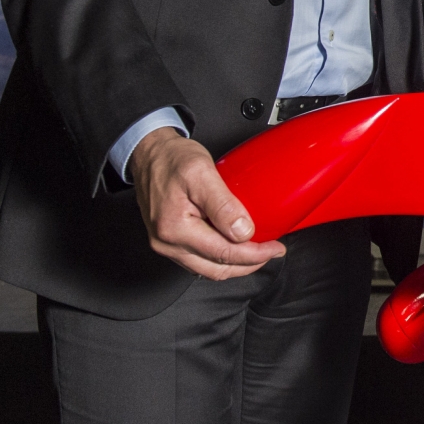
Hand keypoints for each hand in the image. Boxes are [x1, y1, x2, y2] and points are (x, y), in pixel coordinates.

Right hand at [127, 128, 286, 279]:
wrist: (149, 154)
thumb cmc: (171, 159)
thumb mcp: (201, 173)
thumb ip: (223, 204)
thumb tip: (242, 232)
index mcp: (174, 228)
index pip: (223, 254)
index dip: (254, 255)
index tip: (274, 248)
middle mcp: (167, 243)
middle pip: (217, 269)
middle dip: (249, 264)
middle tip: (271, 251)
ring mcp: (166, 245)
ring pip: (208, 269)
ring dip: (235, 264)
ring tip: (257, 251)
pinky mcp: (169, 242)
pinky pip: (199, 260)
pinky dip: (220, 258)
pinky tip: (234, 247)